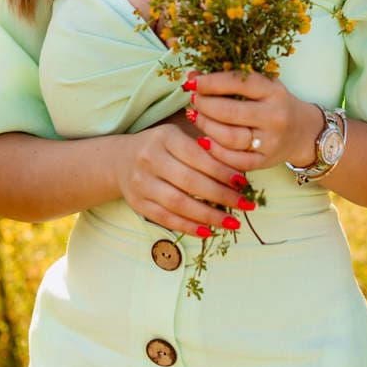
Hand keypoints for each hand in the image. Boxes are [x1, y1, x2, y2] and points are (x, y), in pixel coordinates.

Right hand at [114, 122, 247, 236]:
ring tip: (232, 222)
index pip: (197, 156)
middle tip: (245, 205)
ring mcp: (141, 183)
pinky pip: (166, 219)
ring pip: (178, 203)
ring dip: (208, 216)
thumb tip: (239, 168)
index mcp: (164, 137)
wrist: (121, 160)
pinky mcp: (138, 204)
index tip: (243, 182)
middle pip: (189, 181)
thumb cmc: (161, 146)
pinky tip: (208, 231)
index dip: (222, 171)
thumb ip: (205, 148)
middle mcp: (149, 159)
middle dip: (221, 195)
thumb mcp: (179, 135)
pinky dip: (189, 227)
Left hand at [189, 70, 321, 171]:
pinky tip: (204, 140)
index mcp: (273, 91)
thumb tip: (193, 76)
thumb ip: (231, 81)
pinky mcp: (265, 162)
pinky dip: (214, 151)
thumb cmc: (275, 103)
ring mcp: (270, 142)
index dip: (211, 81)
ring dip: (206, 126)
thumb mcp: (261, 86)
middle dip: (204, 105)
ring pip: (229, 138)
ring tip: (195, 116)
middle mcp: (274, 116)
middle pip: (229, 112)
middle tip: (193, 100)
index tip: (193, 81)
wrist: (304, 132)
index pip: (239, 82)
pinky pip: (233, 160)